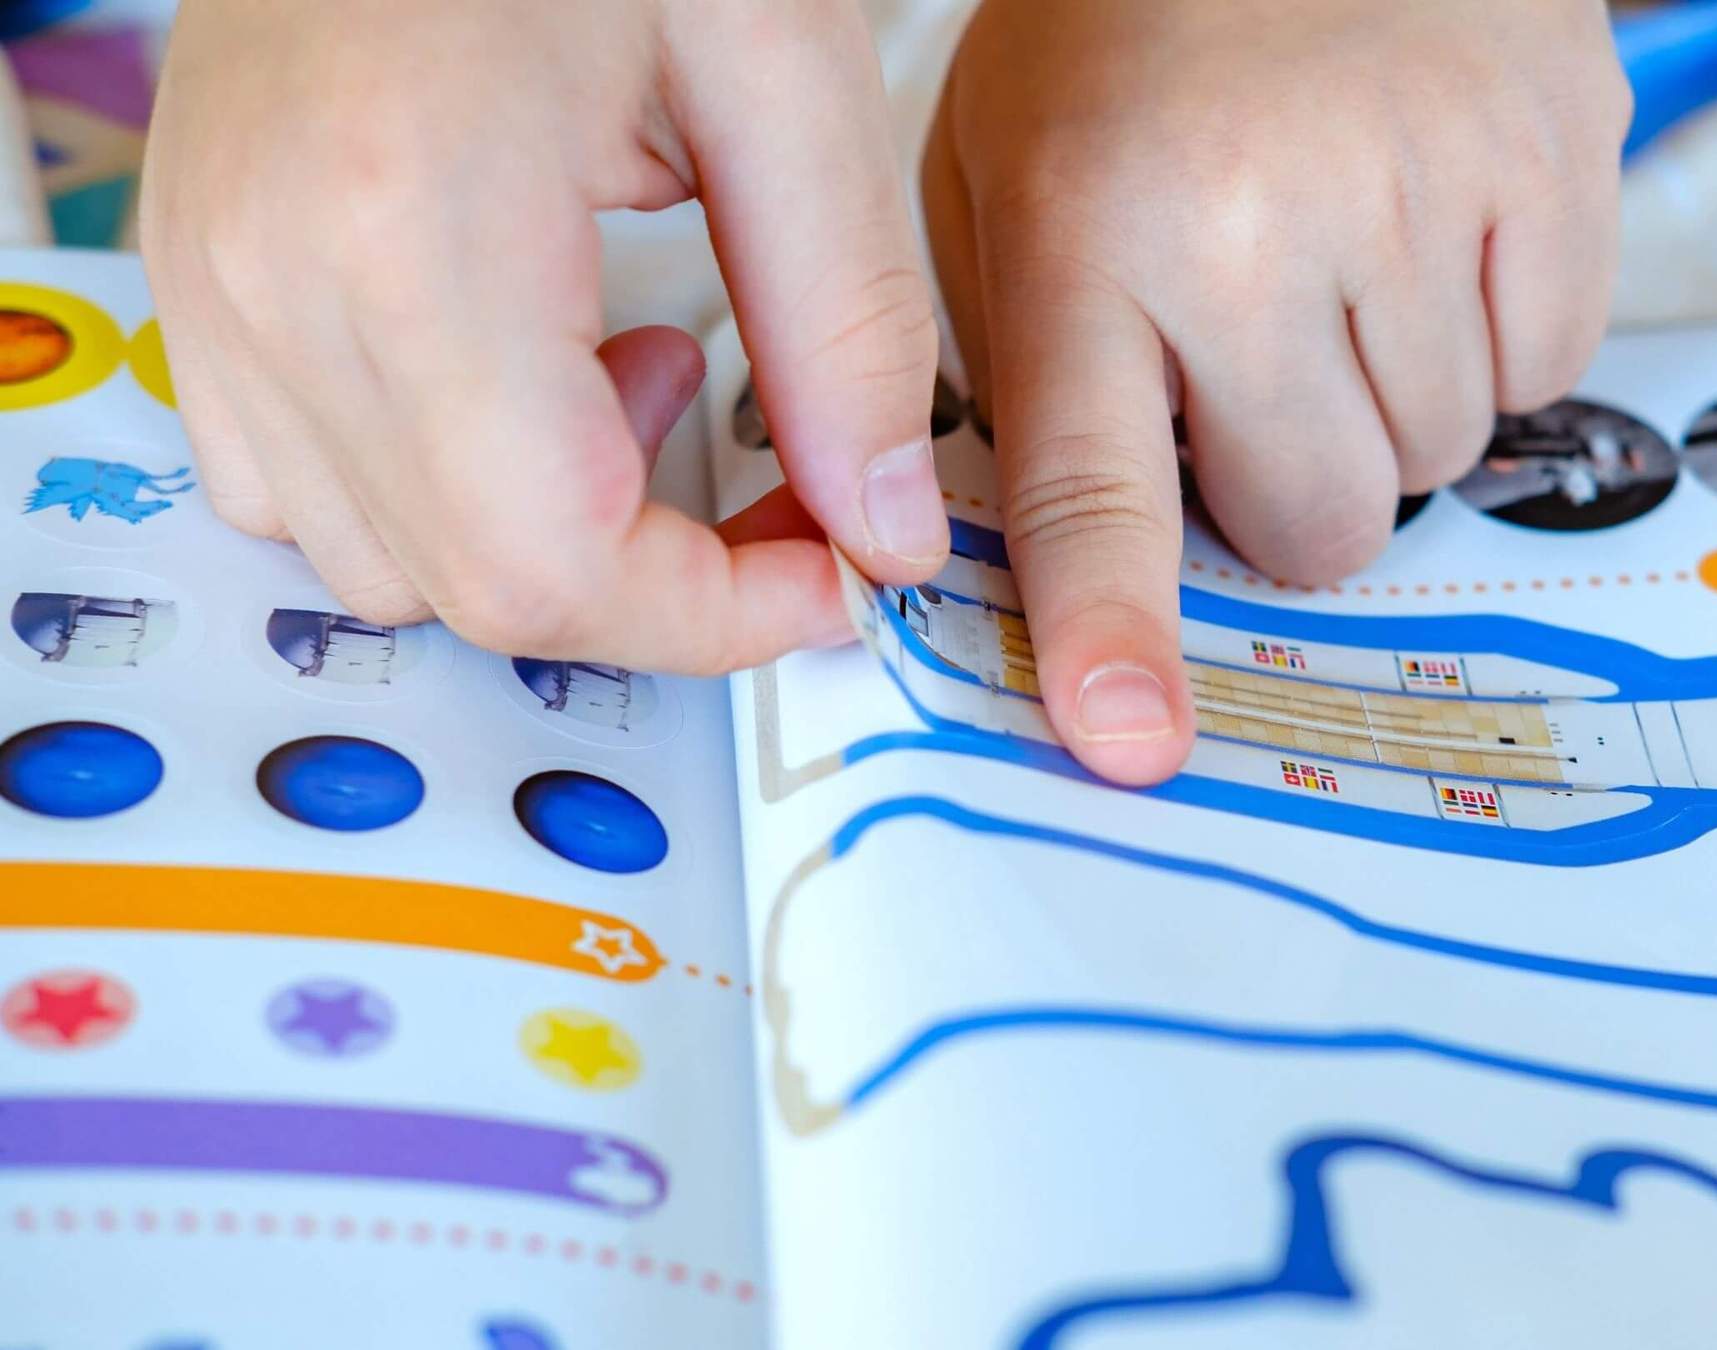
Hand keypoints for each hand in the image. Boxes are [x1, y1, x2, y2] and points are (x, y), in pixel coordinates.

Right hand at [143, 0, 949, 672]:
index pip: (553, 563)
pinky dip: (445, 488)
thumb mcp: (781, 73)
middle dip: (658, 583)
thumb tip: (884, 526)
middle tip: (770, 481)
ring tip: (639, 371)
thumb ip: (847, 323)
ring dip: (552, 534)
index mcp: (413, 223)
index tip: (828, 575)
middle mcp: (272, 277)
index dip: (713, 617)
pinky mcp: (198, 276)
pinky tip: (533, 367)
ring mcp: (212, 284)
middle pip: (475, 589)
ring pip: (385, 564)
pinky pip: (302, 488)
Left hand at [926, 0, 1629, 784]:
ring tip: (1343, 265)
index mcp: (1088, 227)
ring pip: (1438, 461)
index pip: (1096, 483)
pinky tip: (1432, 231)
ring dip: (1390, 408)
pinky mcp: (1556, 154)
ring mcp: (1421, 187)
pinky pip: (1548, 372)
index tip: (1129, 738)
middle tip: (1261, 373)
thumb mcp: (999, 169)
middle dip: (1290, 490)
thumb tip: (1051, 564)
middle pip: (1316, 524)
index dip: (1115, 627)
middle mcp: (1253, 221)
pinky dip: (1493, 338)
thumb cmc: (1134, 23)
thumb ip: (1014, 360)